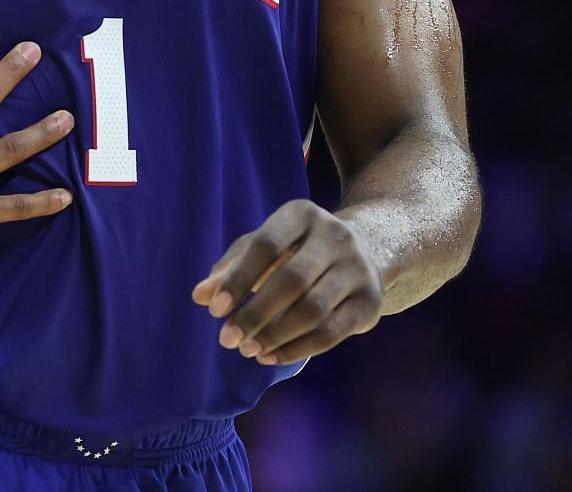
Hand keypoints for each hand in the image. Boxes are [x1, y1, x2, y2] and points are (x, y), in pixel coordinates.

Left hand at [192, 199, 383, 365]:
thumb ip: (231, 267)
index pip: (265, 245)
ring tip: (248, 350)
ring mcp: (358, 269)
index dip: (239, 278)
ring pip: (313, 310)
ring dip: (276, 335)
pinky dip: (298, 349)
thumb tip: (200, 296)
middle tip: (227, 339)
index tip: (215, 310)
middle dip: (255, 314)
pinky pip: (332, 333)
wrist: (367, 250)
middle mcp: (335, 236)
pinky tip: (271, 356)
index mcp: (302, 214)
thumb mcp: (263, 246)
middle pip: (291, 280)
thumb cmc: (296, 249)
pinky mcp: (370, 302)